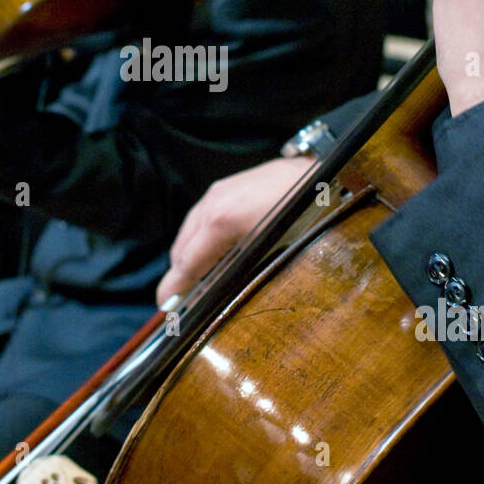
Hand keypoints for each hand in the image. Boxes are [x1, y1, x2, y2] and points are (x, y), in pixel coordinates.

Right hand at [157, 156, 311, 304]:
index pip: (186, 263)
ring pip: (189, 232)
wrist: (317, 176)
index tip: (166, 306)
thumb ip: (232, 275)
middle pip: (181, 248)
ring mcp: (216, 192)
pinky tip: (211, 250)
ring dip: (188, 256)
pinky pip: (200, 218)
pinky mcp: (224, 187)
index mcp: (220, 222)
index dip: (174, 288)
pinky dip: (199, 238)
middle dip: (180, 275)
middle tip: (182, 299)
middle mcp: (211, 204)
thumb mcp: (267, 253)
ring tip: (196, 278)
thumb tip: (208, 295)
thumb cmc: (301, 216)